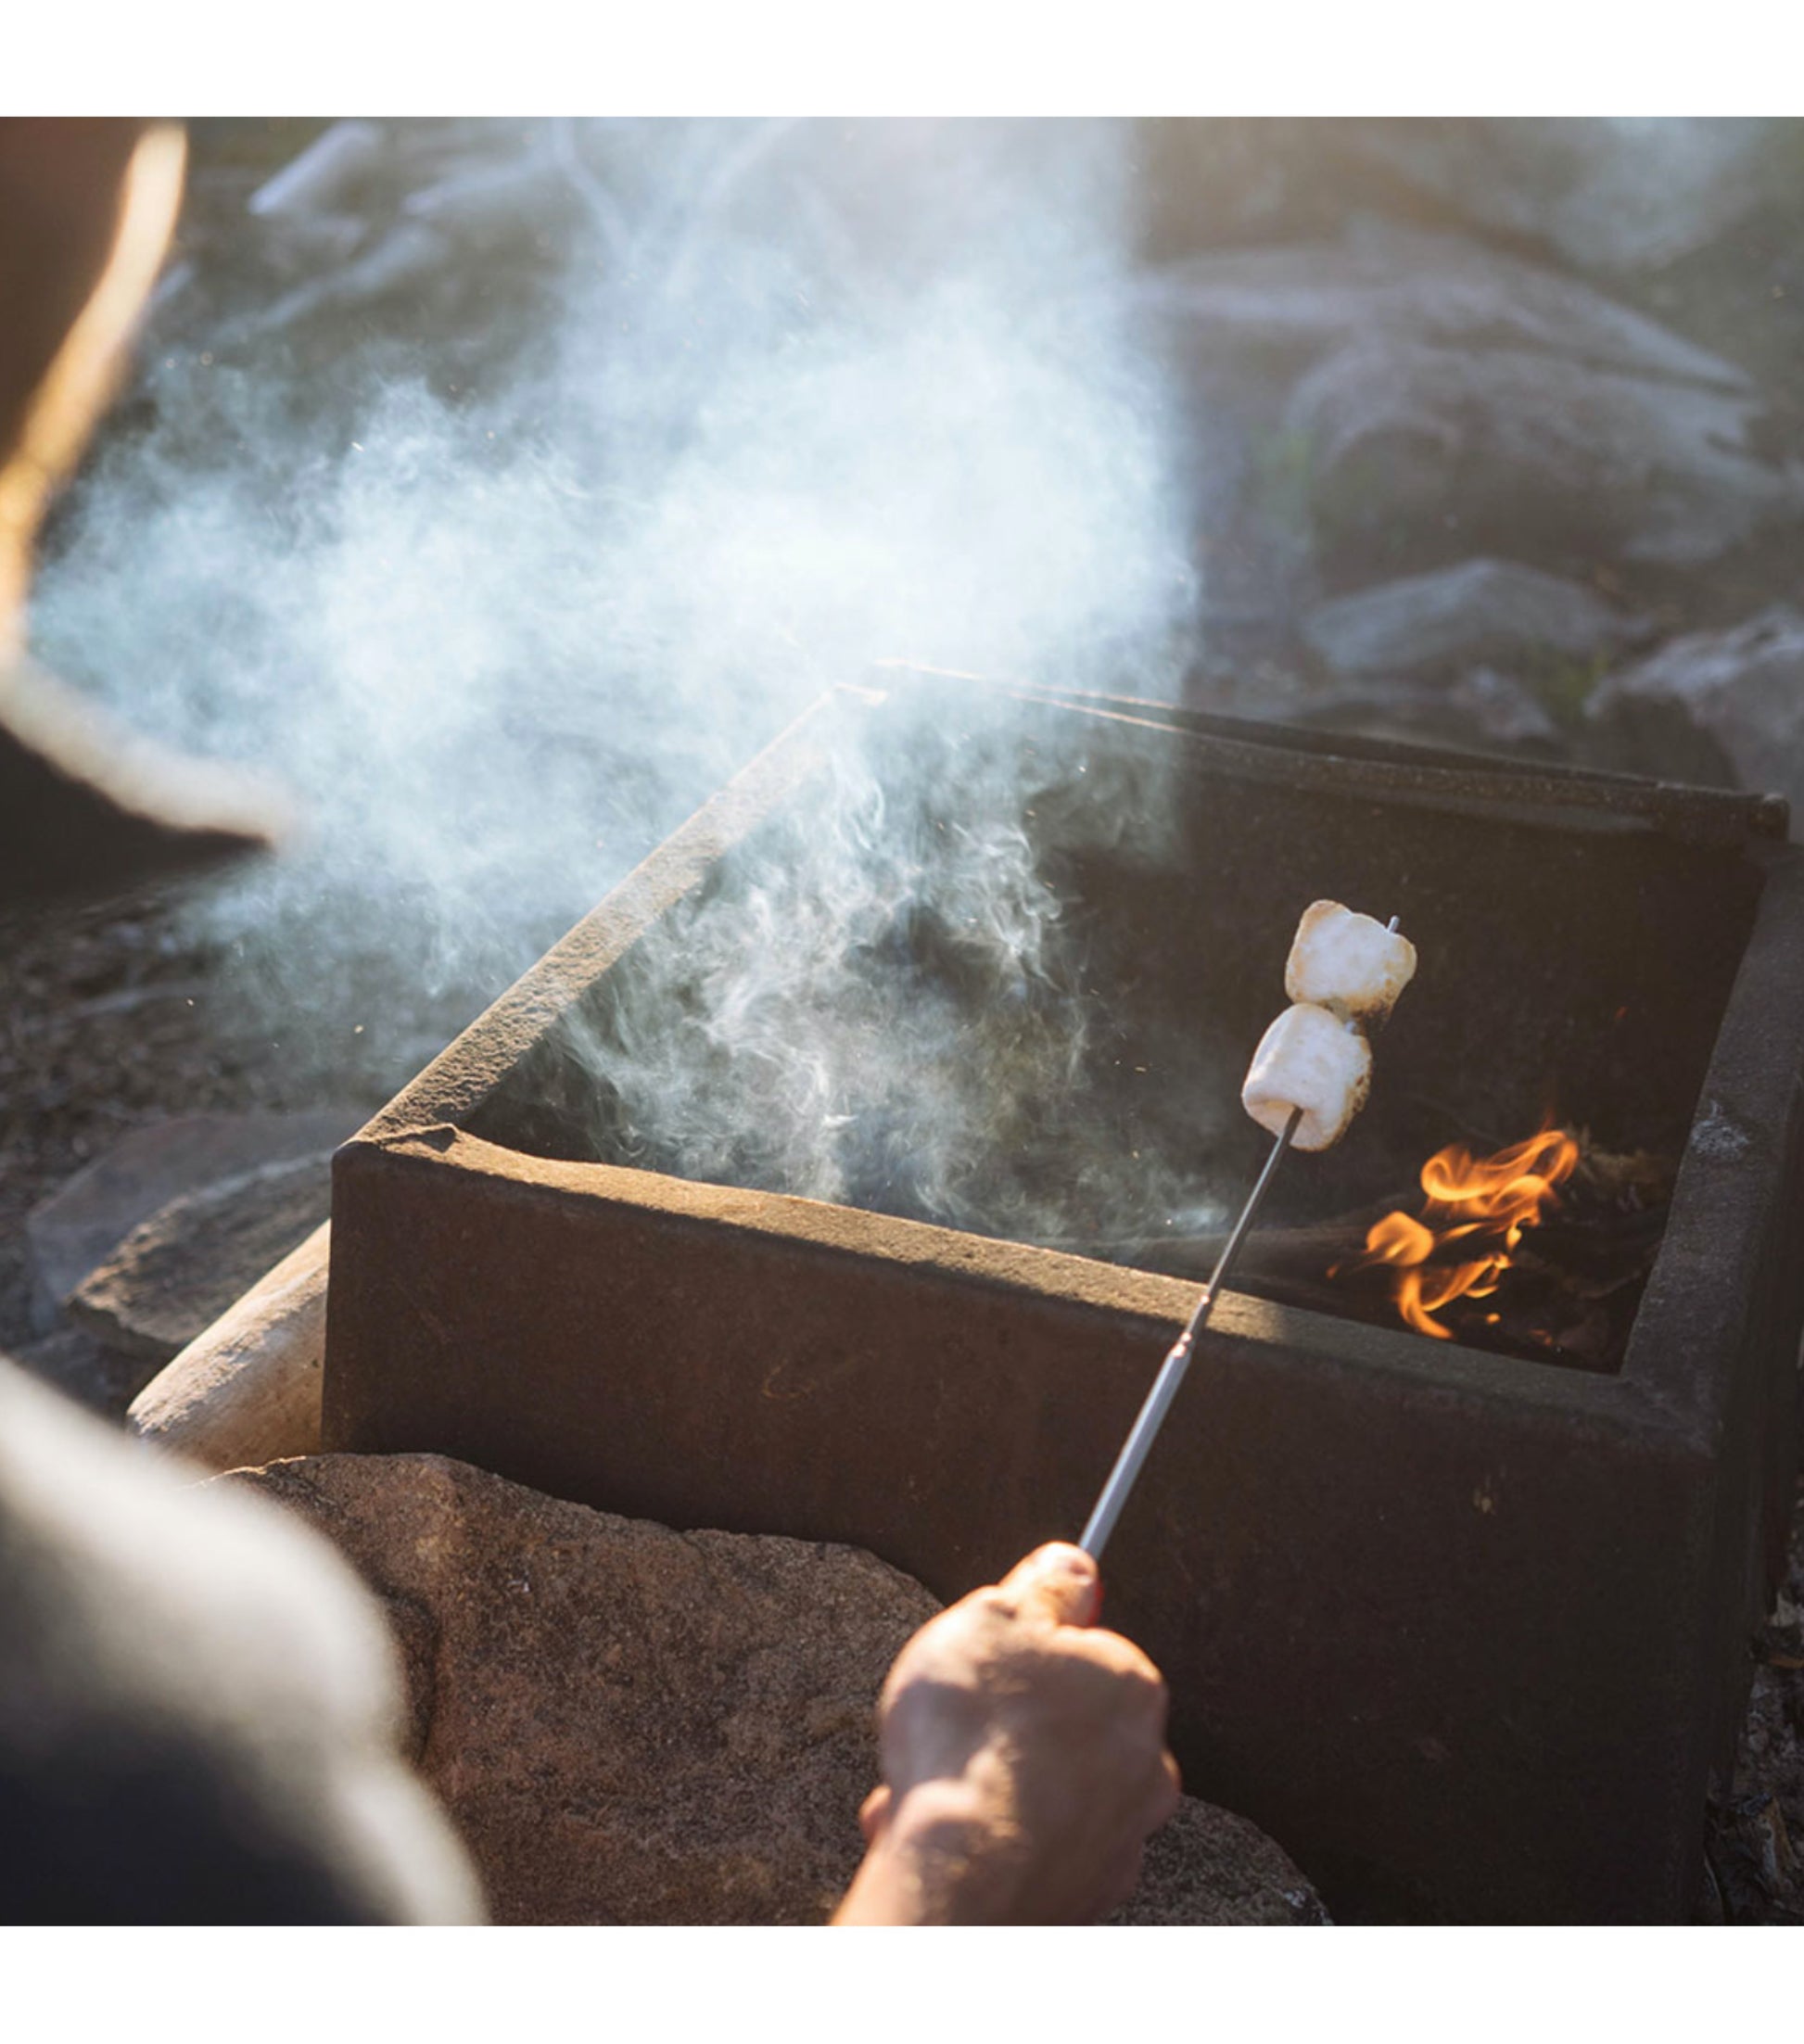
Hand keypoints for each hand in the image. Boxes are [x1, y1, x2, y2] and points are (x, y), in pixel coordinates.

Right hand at [832, 1542, 1179, 1923]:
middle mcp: (1144, 1766)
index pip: (1087, 1648)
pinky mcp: (1086, 1897)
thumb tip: (1074, 1564)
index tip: (986, 1659)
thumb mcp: (993, 1617)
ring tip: (928, 1784)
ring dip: (991, 1785)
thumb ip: (1043, 1585)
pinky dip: (991, 1840)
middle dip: (1007, 1725)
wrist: (959, 1874)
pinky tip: (940, 1830)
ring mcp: (1119, 1839)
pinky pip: (1033, 1853)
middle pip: (1068, 1725)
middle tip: (951, 1726)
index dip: (1025, 1651)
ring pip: (1046, 1792)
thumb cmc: (973, 1738)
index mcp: (1131, 1689)